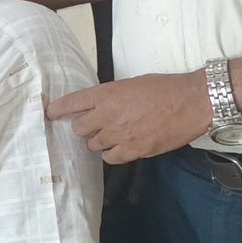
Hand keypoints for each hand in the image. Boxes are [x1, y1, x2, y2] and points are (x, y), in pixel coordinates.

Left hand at [48, 70, 210, 164]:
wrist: (192, 102)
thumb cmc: (165, 88)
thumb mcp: (131, 84)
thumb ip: (110, 96)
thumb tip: (99, 106)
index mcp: (105, 94)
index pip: (71, 103)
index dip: (58, 110)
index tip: (49, 114)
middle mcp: (107, 115)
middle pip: (78, 128)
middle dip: (84, 127)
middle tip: (96, 125)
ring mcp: (119, 135)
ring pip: (92, 144)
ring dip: (98, 140)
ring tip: (112, 135)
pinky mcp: (133, 150)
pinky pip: (110, 158)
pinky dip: (112, 154)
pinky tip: (120, 147)